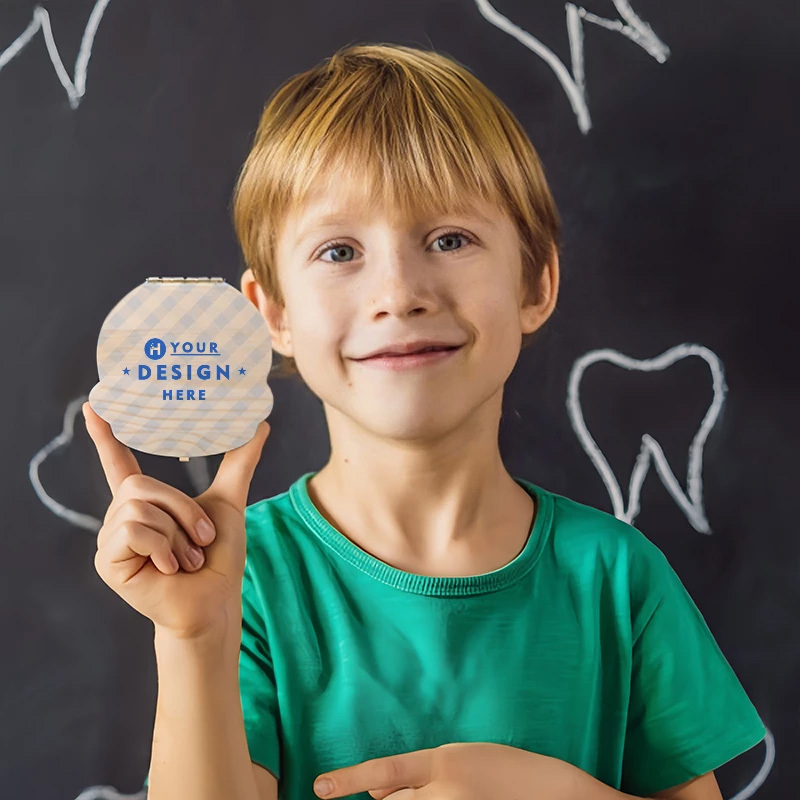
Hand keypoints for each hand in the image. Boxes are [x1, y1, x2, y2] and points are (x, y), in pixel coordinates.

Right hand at [83, 401, 270, 640]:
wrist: (215, 602)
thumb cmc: (218, 558)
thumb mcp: (229, 503)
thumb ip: (240, 463)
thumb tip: (261, 423)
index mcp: (146, 503)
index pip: (119, 462)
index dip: (105, 436)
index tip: (93, 406)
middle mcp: (122, 516)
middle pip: (142, 484)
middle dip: (182, 509)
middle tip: (202, 538)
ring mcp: (111, 539)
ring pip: (140, 507)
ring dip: (177, 532)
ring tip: (187, 559)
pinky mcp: (107, 560)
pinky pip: (133, 530)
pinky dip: (162, 546)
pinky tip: (170, 569)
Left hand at [313, 742, 580, 799]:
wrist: (550, 793)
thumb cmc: (505, 771)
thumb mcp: (461, 758)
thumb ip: (422, 771)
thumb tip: (380, 791)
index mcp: (444, 762)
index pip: (384, 770)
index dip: (349, 779)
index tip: (320, 788)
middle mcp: (443, 794)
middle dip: (393, 799)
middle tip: (433, 792)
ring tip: (452, 798)